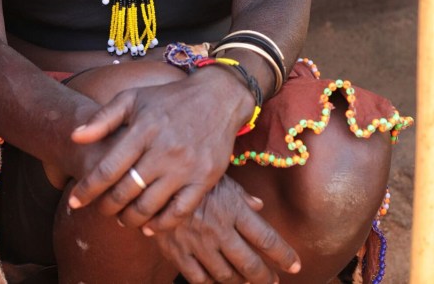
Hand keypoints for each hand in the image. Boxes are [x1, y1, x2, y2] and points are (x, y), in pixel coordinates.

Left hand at [68, 69, 254, 226]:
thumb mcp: (133, 98)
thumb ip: (103, 118)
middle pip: (126, 192)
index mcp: (143, 129)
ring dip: (130, 218)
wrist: (217, 98)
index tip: (74, 202)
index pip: (108, 168)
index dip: (87, 189)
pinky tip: (149, 226)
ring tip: (123, 217)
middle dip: (107, 206)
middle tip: (102, 209)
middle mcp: (163, 150)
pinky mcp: (203, 179)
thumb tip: (75, 137)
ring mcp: (185, 167)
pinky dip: (160, 225)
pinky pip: (179, 212)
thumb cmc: (169, 99)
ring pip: (149, 207)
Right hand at [152, 176, 300, 283]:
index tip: (294, 265)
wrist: (149, 176)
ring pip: (226, 275)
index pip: (266, 238)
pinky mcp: (178, 253)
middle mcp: (219, 229)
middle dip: (264, 277)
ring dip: (239, 282)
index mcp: (232, 208)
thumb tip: (259, 207)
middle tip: (272, 282)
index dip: (283, 255)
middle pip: (249, 264)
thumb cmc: (189, 171)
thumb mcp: (218, 175)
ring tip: (246, 282)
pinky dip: (211, 283)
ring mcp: (198, 244)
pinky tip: (216, 281)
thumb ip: (239, 195)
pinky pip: (199, 278)